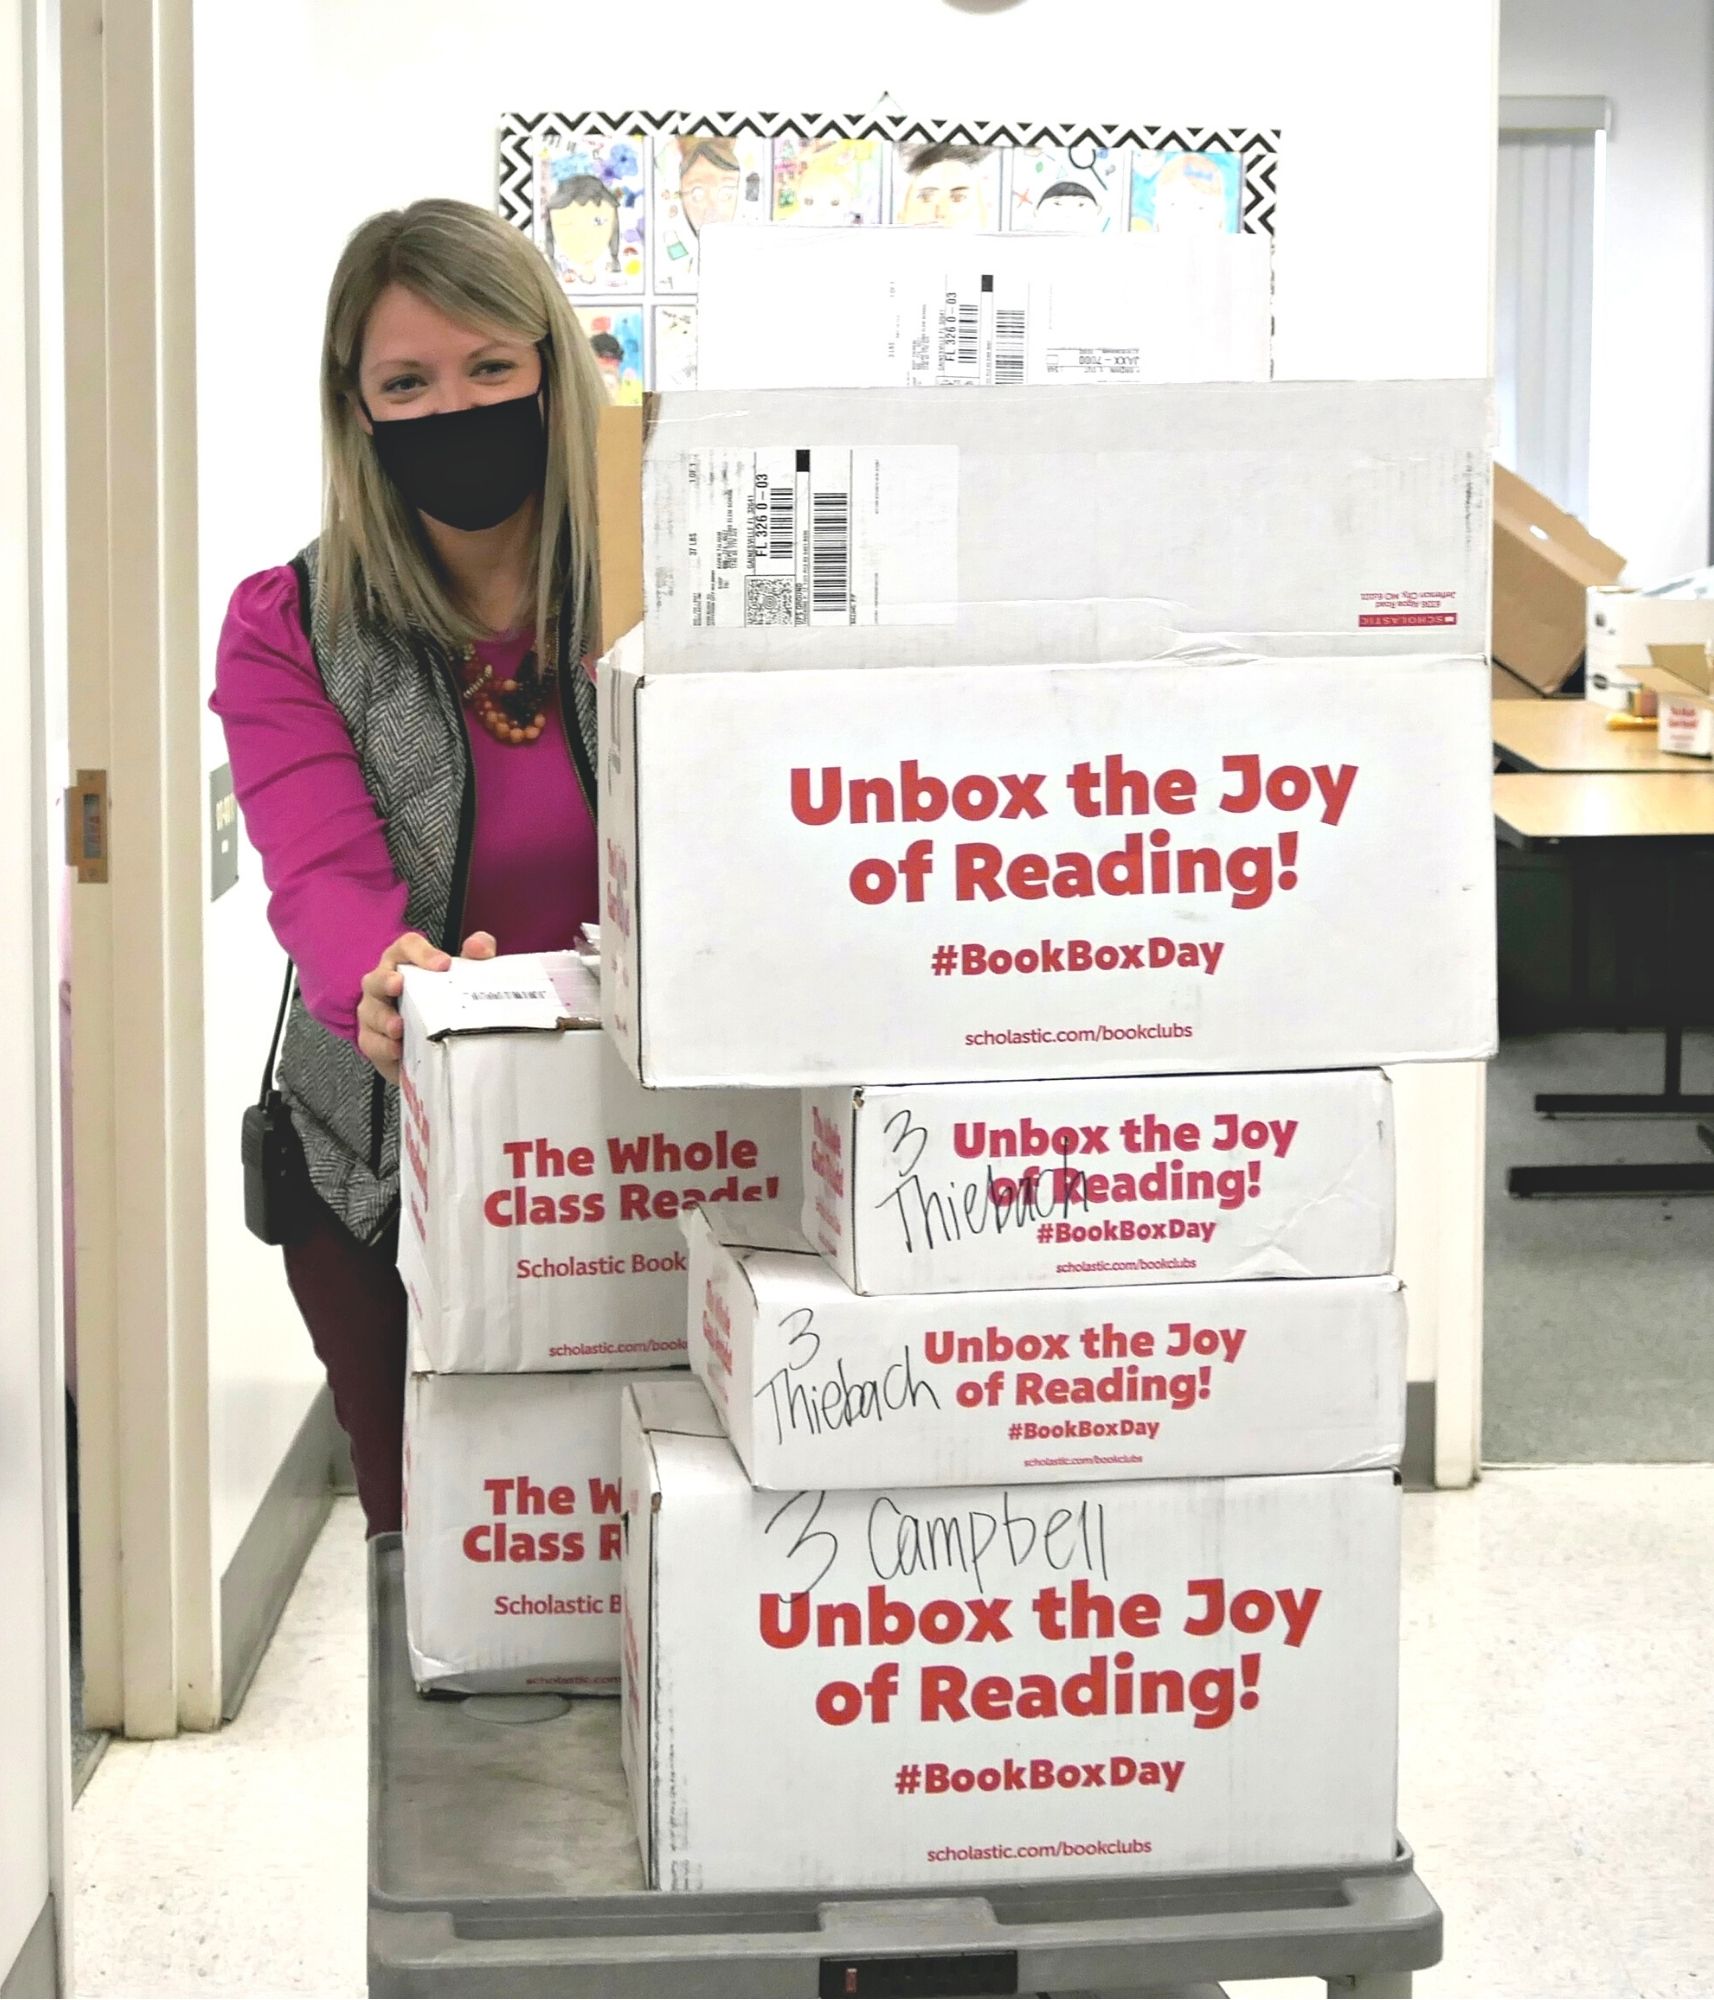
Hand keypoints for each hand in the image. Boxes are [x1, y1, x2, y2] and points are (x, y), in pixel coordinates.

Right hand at [357, 930, 496, 1081]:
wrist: (437, 1043)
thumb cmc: (445, 999)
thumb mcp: (465, 973)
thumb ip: (477, 952)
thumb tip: (480, 947)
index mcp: (405, 961)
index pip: (407, 946)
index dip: (422, 952)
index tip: (443, 964)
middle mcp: (384, 982)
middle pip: (378, 977)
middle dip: (386, 981)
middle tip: (398, 985)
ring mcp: (374, 1012)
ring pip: (371, 1011)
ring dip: (384, 1018)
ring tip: (398, 1027)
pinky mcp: (373, 1040)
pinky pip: (372, 1042)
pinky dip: (383, 1046)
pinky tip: (397, 1049)